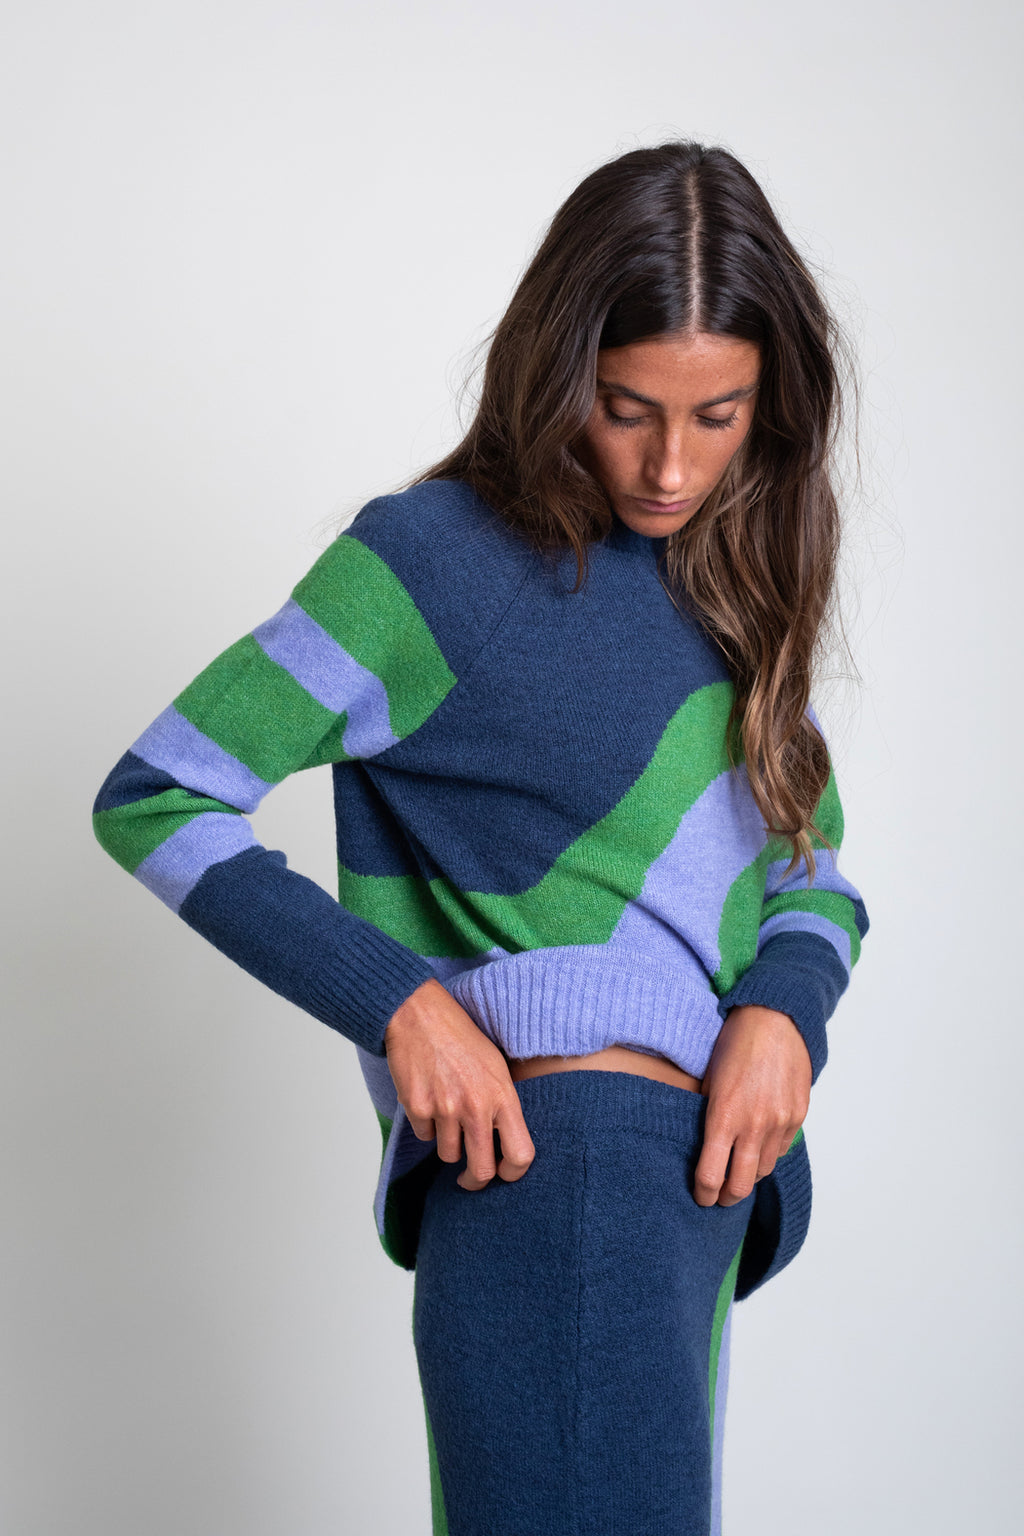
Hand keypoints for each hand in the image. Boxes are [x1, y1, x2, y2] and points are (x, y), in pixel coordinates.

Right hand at [383, 978, 535, 1190]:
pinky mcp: (417, 1107)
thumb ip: (502, 1103)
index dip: (513, 1173)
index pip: (520, 1154)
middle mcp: (476, 1106)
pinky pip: (425, 1135)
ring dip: (448, 1143)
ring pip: (448, 1155)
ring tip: (446, 1112)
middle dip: (475, 1181)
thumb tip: (506, 1142)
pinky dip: (426, 1125)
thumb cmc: (460, 1036)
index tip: (504, 1174)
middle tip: (469, 1179)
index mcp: (503, 1095)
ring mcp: (445, 1108)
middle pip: (482, 1170)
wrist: (419, 1014)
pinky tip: (428, 1097)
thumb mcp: (496, 1065)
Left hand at [694, 1005, 810, 1207]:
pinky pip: (782, 1148)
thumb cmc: (734, 1044)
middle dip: (727, 1198)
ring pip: (764, 1170)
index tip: (700, 1197)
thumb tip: (701, 1145)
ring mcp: (780, 1123)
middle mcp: (754, 1126)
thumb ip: (706, 1114)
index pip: (711, 1176)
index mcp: (724, 1117)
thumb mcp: (708, 1079)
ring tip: (739, 1170)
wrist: (776, 1019)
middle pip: (741, 1186)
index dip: (703, 1194)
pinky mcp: (798, 1115)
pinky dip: (769, 1152)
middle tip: (719, 1197)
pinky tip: (759, 1145)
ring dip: (750, 1174)